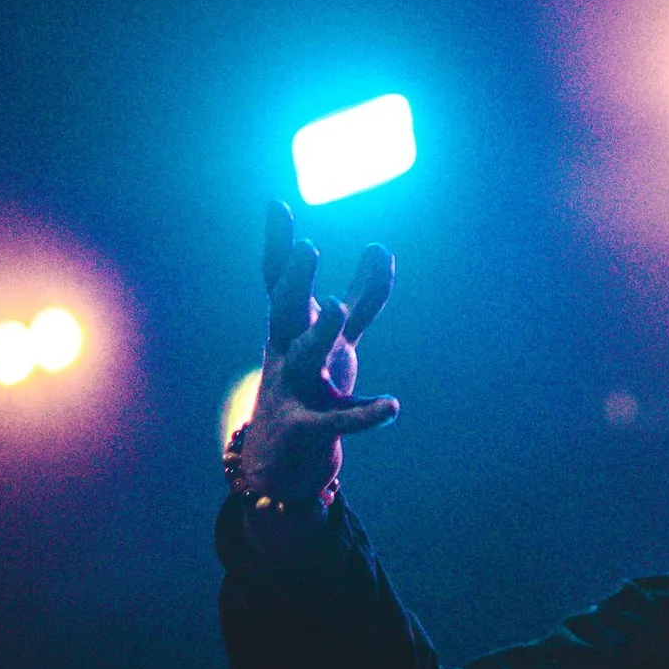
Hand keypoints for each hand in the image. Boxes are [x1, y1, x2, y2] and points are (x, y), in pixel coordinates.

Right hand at [234, 201, 399, 531]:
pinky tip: (392, 407)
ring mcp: (294, 392)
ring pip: (304, 358)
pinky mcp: (309, 430)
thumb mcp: (337, 339)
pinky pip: (339, 420)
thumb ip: (361, 296)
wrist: (278, 465)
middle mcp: (285, 356)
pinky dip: (365, 414)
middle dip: (294, 280)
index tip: (276, 204)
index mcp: (288, 331)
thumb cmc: (309, 389)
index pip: (279, 282)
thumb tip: (380, 248)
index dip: (277, 245)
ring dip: (320, 334)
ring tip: (338, 311)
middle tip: (307, 247)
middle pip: (284, 311)